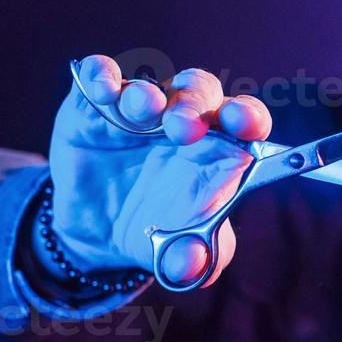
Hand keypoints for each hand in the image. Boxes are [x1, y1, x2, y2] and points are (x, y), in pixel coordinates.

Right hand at [46, 54, 271, 288]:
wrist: (99, 234)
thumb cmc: (158, 231)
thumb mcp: (176, 252)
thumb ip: (195, 260)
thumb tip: (191, 265)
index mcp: (217, 148)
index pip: (244, 120)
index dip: (248, 118)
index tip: (247, 127)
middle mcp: (183, 119)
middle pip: (201, 93)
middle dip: (195, 105)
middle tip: (183, 128)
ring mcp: (138, 110)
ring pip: (151, 85)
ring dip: (148, 95)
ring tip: (143, 111)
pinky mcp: (93, 106)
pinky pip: (100, 77)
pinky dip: (100, 75)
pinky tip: (102, 88)